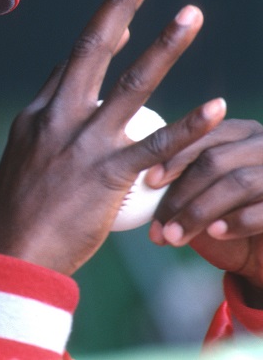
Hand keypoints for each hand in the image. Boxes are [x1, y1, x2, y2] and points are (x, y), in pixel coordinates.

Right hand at [0, 0, 225, 275]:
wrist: (13, 253)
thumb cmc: (19, 209)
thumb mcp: (23, 157)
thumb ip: (46, 124)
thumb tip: (64, 98)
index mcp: (37, 113)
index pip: (73, 63)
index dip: (103, 31)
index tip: (127, 11)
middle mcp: (58, 118)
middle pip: (92, 50)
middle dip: (119, 5)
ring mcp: (84, 144)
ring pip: (130, 86)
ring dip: (164, 47)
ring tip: (190, 15)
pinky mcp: (107, 175)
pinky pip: (156, 147)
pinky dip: (189, 127)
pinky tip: (216, 106)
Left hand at [148, 119, 262, 288]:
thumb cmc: (223, 216)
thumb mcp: (198, 193)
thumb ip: (175, 181)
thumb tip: (131, 183)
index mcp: (237, 133)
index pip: (201, 138)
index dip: (173, 158)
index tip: (148, 181)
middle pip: (215, 161)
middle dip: (180, 195)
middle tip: (157, 226)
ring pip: (238, 183)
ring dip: (200, 212)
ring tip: (174, 237)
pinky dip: (238, 221)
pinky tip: (215, 233)